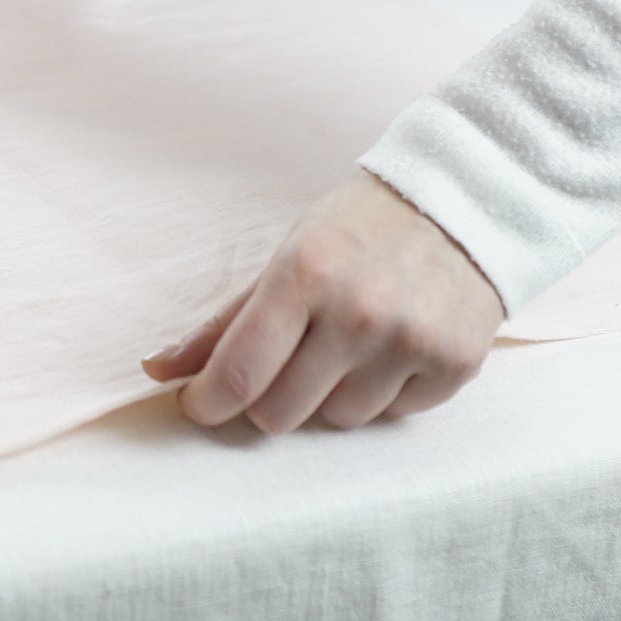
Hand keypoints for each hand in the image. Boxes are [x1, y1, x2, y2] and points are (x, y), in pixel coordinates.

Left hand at [142, 172, 505, 432]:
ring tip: (351, 342)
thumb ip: (224, 321)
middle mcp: (360, 312)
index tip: (201, 403)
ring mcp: (411, 342)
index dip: (207, 402)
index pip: (238, 374)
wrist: (465, 201)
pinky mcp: (455, 364)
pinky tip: (395, 345)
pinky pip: (395, 414)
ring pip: (339, 420)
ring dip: (332, 394)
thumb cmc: (360, 228)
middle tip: (285, 362)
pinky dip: (386, 391)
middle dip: (268, 398)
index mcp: (305, 274)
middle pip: (279, 413)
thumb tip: (155, 371)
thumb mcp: (288, 254)